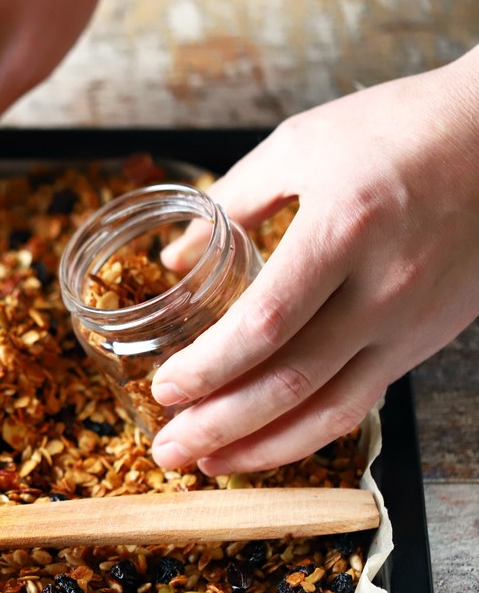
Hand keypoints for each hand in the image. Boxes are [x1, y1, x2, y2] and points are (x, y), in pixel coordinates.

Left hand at [150, 46, 478, 474]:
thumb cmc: (399, 128)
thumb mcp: (300, 146)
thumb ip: (231, 202)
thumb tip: (176, 256)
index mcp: (342, 231)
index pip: (264, 326)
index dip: (209, 368)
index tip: (165, 387)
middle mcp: (382, 288)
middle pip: (291, 381)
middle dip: (220, 426)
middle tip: (168, 451)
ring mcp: (410, 322)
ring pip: (331, 409)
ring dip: (262, 447)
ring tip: (209, 465)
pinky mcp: (427, 339)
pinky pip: (363, 400)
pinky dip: (310, 431)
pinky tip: (268, 442)